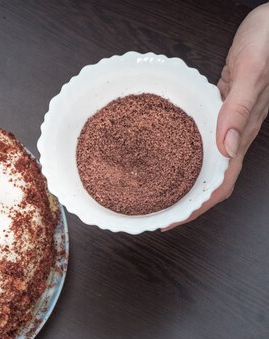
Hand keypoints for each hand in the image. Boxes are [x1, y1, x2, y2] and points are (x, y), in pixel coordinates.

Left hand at [164, 3, 268, 229]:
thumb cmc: (268, 42)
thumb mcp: (252, 72)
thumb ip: (240, 108)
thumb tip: (226, 146)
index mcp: (243, 132)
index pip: (221, 183)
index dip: (198, 206)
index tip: (173, 220)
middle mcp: (234, 134)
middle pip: (210, 181)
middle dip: (186, 203)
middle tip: (156, 214)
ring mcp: (227, 124)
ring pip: (205, 164)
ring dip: (183, 183)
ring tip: (158, 194)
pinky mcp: (219, 111)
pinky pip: (201, 143)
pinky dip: (184, 156)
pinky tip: (166, 156)